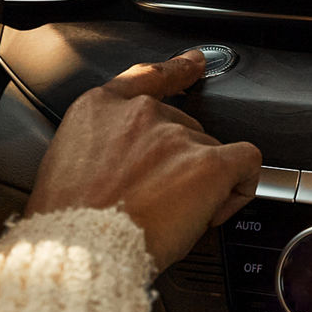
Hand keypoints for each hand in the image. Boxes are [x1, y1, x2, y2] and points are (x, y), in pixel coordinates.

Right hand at [26, 51, 263, 270]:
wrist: (83, 249)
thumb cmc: (71, 222)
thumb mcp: (64, 166)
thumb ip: (99, 149)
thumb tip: (121, 167)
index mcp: (101, 108)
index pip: (149, 75)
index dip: (179, 69)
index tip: (196, 63)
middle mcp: (141, 112)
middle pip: (185, 128)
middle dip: (181, 163)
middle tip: (160, 202)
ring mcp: (177, 135)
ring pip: (213, 151)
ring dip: (204, 182)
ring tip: (176, 218)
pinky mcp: (209, 163)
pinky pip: (247, 162)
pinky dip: (241, 186)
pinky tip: (220, 207)